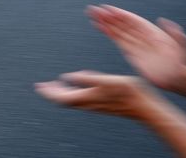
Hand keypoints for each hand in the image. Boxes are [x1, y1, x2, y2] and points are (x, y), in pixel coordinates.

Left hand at [35, 71, 157, 120]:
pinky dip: (73, 91)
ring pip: (72, 100)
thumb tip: (67, 77)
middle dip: (52, 92)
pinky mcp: (102, 103)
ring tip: (55, 83)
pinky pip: (81, 98)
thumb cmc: (130, 93)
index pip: (60, 97)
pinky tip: (76, 83)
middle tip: (42, 84)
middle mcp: (89, 103)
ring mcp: (95, 104)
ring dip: (62, 92)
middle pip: (64, 100)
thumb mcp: (107, 80)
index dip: (48, 92)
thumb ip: (86, 78)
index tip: (38, 86)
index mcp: (87, 97)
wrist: (147, 107)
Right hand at [87, 5, 185, 90]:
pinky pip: (118, 41)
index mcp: (153, 32)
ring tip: (92, 15)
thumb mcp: (183, 48)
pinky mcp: (131, 53)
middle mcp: (142, 36)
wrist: (179, 79)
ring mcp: (136, 44)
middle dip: (108, 16)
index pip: (133, 21)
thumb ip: (176, 35)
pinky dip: (108, 33)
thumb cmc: (184, 63)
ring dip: (105, 22)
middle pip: (122, 24)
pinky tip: (99, 27)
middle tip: (93, 9)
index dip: (120, 14)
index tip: (107, 8)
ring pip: (118, 31)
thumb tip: (164, 21)